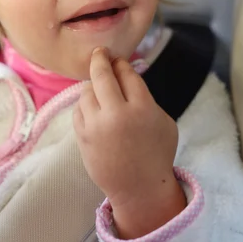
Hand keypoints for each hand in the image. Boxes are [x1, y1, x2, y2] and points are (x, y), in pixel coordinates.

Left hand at [73, 48, 185, 237]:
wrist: (139, 189)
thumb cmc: (156, 153)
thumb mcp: (164, 121)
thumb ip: (146, 97)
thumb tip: (126, 74)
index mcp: (142, 108)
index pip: (126, 73)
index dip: (121, 63)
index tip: (118, 59)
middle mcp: (117, 114)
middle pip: (102, 75)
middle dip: (100, 58)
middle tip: (99, 52)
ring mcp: (97, 126)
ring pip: (87, 91)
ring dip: (92, 85)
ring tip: (99, 86)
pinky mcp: (82, 136)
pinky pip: (78, 110)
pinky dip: (85, 104)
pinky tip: (93, 106)